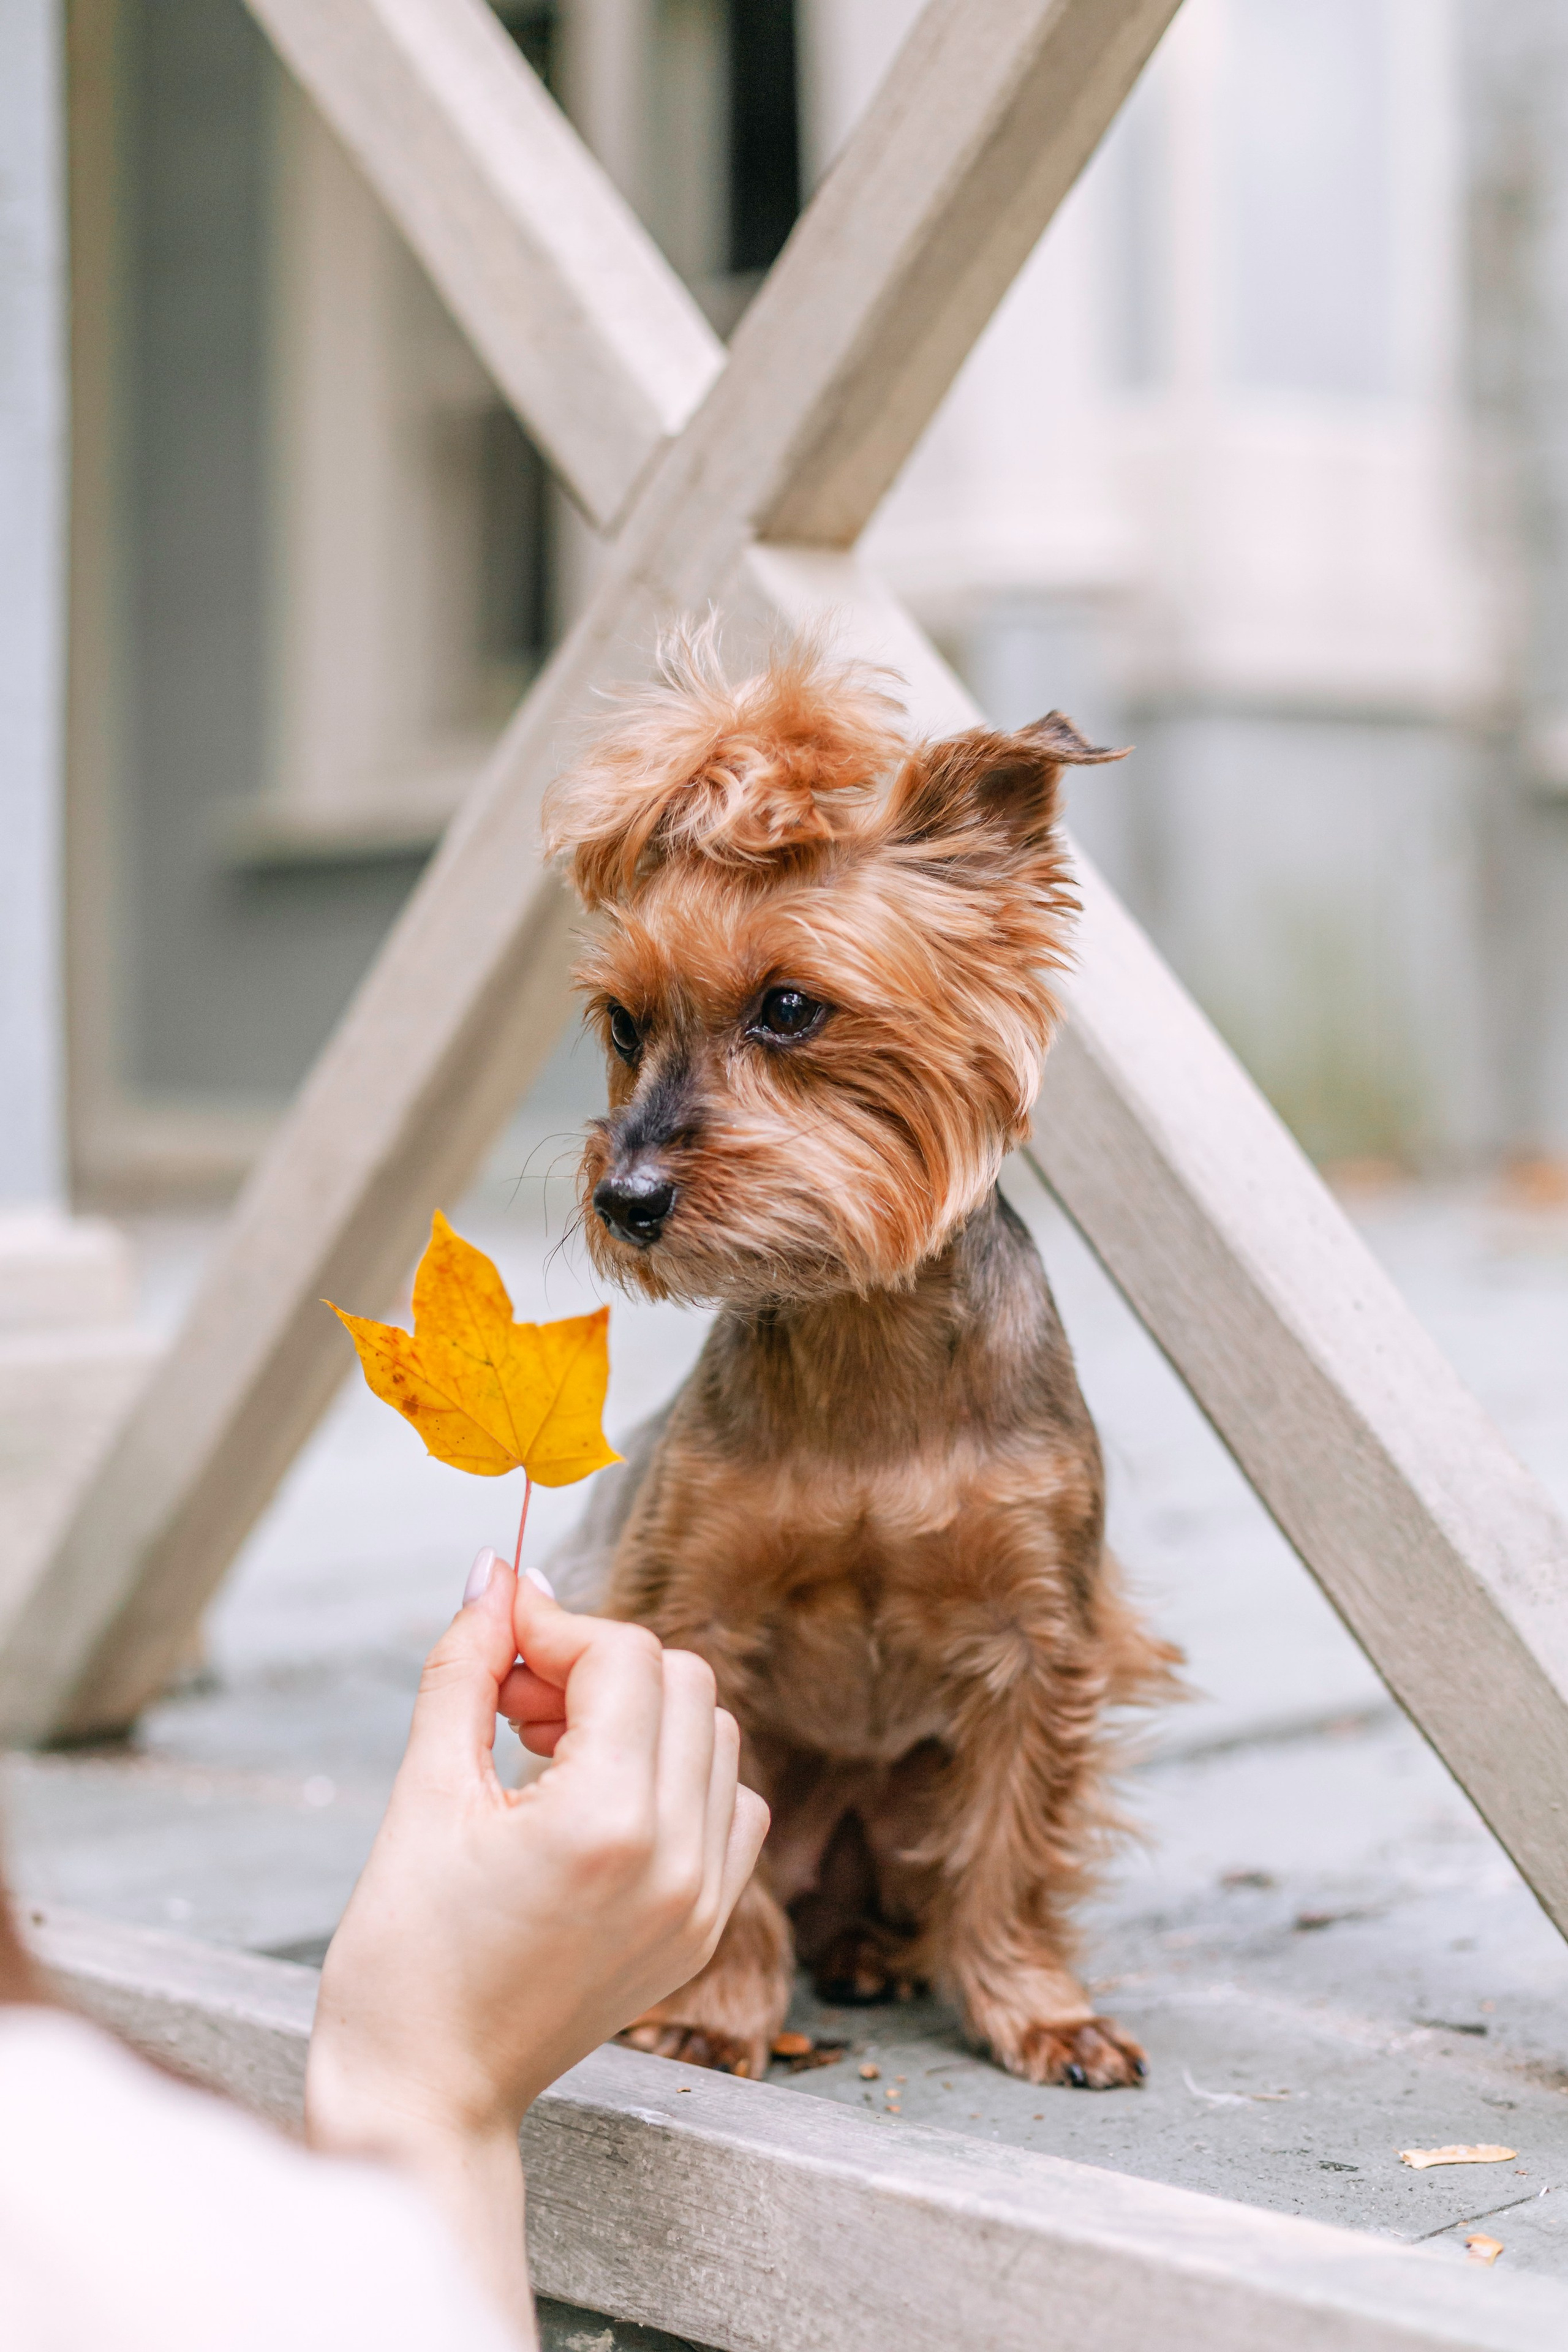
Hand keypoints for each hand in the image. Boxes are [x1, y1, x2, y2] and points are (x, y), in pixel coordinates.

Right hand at [305, 1550, 767, 2336]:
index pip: (624, 1655)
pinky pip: (729, 1804)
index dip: (554, 1625)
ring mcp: (703, 1900)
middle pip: (680, 1680)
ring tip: (545, 1750)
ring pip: (713, 1733)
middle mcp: (678, 1861)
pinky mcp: (704, 1928)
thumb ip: (466, 1670)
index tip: (498, 1636)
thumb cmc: (402, 1965)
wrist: (425, 2094)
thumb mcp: (422, 1797)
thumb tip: (493, 1577)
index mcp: (608, 1826)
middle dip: (595, 1665)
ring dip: (637, 1714)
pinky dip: (675, 1775)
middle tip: (514, 1701)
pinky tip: (596, 1798)